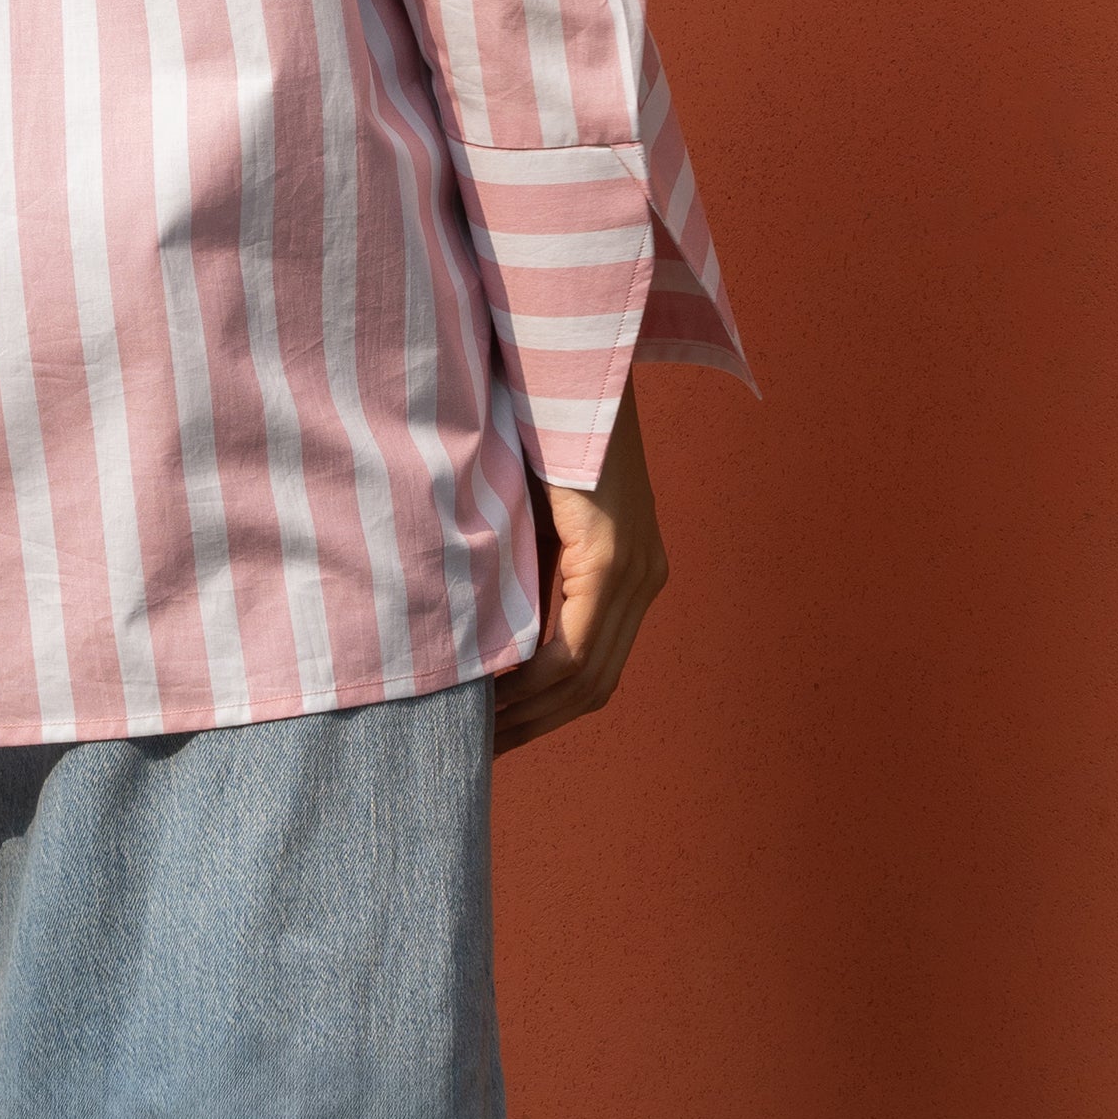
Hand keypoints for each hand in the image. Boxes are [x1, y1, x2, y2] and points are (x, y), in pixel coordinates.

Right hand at [492, 380, 665, 753]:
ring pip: (586, 677)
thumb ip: (519, 574)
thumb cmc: (532, 431)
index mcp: (631, 573)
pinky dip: (530, 676)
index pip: (594, 673)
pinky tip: (489, 691)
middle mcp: (645, 578)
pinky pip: (573, 644)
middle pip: (594, 689)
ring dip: (528, 713)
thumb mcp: (527, 520)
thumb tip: (476, 639)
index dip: (544, 717)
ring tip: (472, 732)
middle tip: (474, 753)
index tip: (492, 739)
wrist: (559, 365)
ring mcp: (635, 569)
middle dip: (533, 728)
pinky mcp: (613, 555)